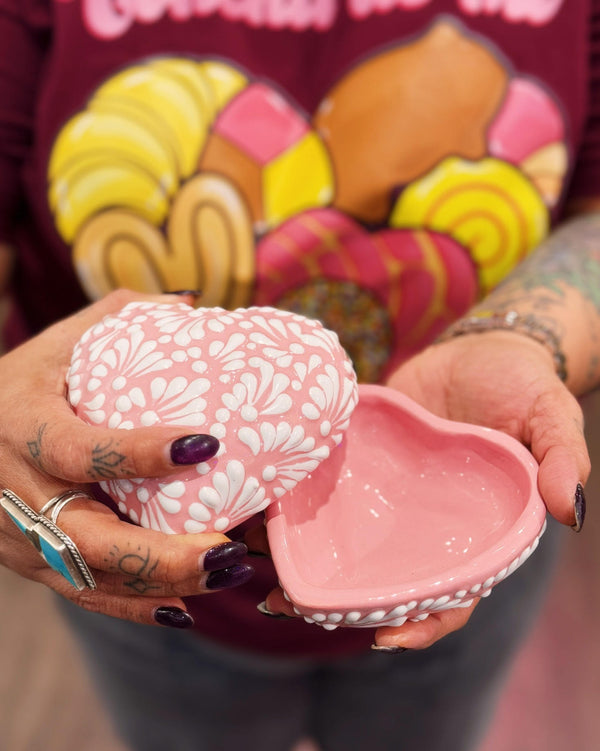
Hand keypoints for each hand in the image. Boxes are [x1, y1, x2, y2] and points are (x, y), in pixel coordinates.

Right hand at [0, 290, 252, 626]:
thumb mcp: (55, 344)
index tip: (205, 442)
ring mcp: (20, 536)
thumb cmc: (18, 384)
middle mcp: (16, 490)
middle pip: (89, 538)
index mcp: (21, 426)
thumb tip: (190, 304)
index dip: (139, 453)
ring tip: (230, 571)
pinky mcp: (31, 562)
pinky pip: (85, 595)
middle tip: (230, 548)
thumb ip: (118, 316)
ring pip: (93, 577)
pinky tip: (189, 606)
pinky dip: (136, 606)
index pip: (80, 449)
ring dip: (164, 584)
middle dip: (163, 553)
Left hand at [260, 330, 589, 649]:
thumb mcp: (550, 416)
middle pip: (378, 578)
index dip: (419, 621)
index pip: (448, 593)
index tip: (381, 636)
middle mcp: (422, 525)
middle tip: (288, 603)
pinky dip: (292, 505)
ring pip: (340, 542)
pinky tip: (260, 508)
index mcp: (471, 533)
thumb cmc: (521, 386)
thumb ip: (561, 457)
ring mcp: (385, 497)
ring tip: (255, 559)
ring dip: (299, 556)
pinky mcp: (357, 462)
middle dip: (335, 598)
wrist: (476, 348)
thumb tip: (571, 511)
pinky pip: (322, 491)